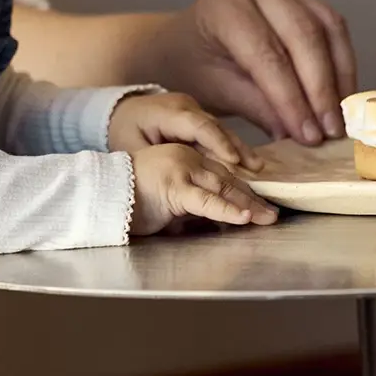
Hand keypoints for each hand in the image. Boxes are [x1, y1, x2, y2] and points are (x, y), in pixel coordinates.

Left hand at [109, 91, 262, 169]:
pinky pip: (217, 134)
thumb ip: (154, 162)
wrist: (121, 112)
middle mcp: (185, 107)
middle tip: (255, 168)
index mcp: (166, 111)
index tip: (233, 160)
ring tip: (257, 168)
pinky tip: (247, 165)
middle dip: (236, 147)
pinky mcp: (198, 119)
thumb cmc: (124, 132)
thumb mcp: (132, 148)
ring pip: (220, 130)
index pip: (197, 126)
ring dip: (239, 149)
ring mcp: (194, 111)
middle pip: (215, 127)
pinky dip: (230, 149)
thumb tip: (177, 181)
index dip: (217, 142)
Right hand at [130, 144, 277, 234]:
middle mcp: (187, 158)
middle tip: (272, 214)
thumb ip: (192, 203)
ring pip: (223, 188)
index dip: (244, 191)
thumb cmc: (129, 198)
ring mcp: (181, 170)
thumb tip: (215, 219)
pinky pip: (207, 201)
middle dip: (253, 199)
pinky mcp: (174, 188)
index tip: (261, 205)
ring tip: (267, 218)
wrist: (102, 192)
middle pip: (228, 180)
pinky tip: (244, 217)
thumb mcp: (168, 198)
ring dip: (248, 205)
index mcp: (185, 157)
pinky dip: (227, 210)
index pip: (221, 174)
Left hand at [144, 0, 356, 144]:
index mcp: (225, 6)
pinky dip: (342, 64)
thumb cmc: (192, 68)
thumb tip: (300, 134)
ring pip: (327, 29)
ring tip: (341, 119)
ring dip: (339, 76)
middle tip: (330, 131)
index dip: (291, 98)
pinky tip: (343, 98)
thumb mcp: (215, 91)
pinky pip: (333, 29)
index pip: (267, 55)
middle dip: (320, 89)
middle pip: (303, 36)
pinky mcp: (304, 0)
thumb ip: (257, 107)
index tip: (308, 136)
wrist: (183, 44)